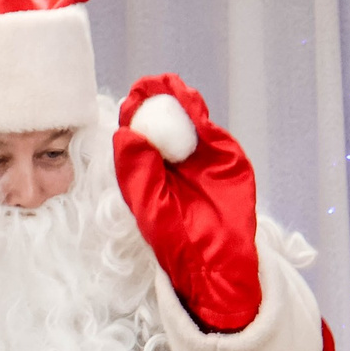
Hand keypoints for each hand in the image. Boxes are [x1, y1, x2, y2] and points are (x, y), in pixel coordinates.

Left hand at [113, 74, 263, 332]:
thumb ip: (138, 174)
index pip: (135, 135)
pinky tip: (188, 101)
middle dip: (151, 100)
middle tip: (147, 87)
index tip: (129, 102)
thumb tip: (125, 134)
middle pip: (158, 120)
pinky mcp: (224, 156)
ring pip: (183, 118)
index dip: (132, 115)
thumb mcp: (152, 209)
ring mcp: (198, 156)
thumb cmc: (180, 244)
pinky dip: (197, 112)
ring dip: (174, 99)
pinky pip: (207, 128)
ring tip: (166, 86)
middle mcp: (170, 161)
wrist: (220, 263)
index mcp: (146, 173)